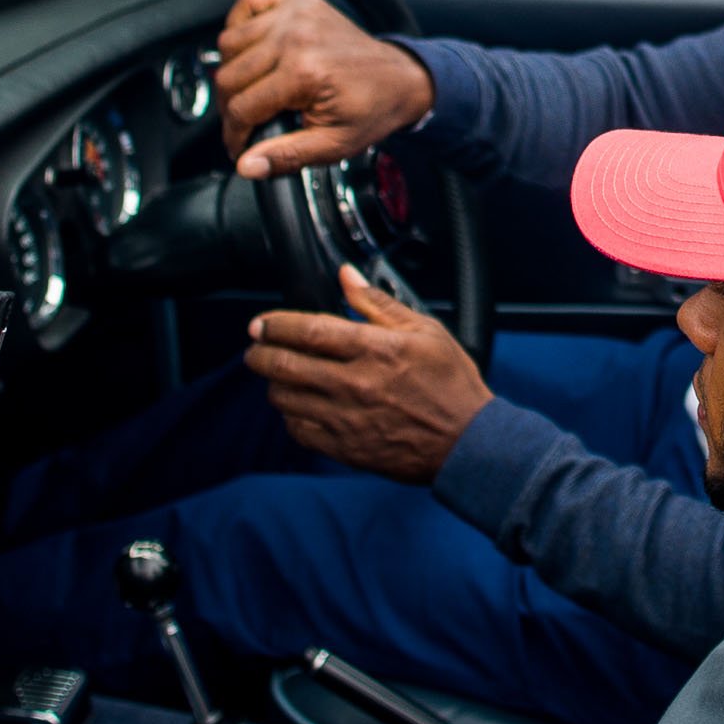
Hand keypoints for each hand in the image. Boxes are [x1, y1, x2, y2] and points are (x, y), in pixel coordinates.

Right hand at [217, 0, 437, 170]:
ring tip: (251, 89)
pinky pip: (248, 3)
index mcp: (304, 72)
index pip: (241, 108)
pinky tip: (253, 48)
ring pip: (229, 42)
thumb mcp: (333, 144)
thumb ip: (286, 156)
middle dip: (230, 107)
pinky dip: (240, 24)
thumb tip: (247, 165)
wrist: (400, 79)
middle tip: (245, 122)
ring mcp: (295, 14)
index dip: (235, 135)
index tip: (240, 146)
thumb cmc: (371, 109)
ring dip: (232, 69)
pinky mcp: (298, 1)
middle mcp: (295, 37)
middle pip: (229, 76)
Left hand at [248, 266, 489, 481]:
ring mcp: (346, 419)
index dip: (276, 324)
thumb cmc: (451, 385)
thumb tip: (347, 275)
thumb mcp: (425, 331)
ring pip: (286, 399)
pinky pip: (299, 431)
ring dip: (274, 383)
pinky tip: (297, 406)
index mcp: (375, 349)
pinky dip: (290, 416)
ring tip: (278, 375)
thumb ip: (378, 302)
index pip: (308, 330)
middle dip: (260, 353)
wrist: (467, 443)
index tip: (261, 323)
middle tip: (255, 347)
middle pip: (286, 365)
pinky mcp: (345, 448)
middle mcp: (355, 384)